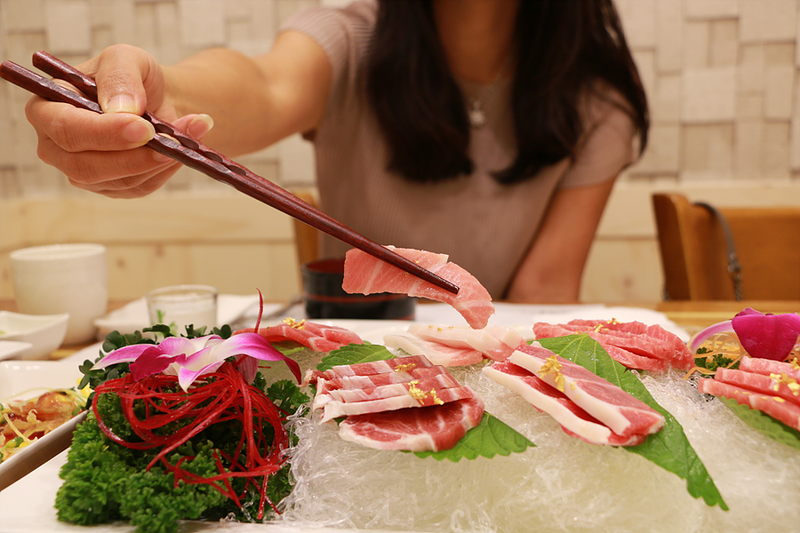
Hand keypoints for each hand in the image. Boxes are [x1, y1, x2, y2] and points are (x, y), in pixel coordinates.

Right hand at [24, 44, 212, 197]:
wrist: (158, 100)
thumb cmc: (133, 77)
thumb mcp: (126, 59)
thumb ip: (120, 76)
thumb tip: (123, 109)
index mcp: (47, 108)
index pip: (65, 129)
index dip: (104, 132)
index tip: (144, 128)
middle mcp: (56, 146)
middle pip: (85, 166)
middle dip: (134, 156)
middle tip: (173, 142)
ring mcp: (83, 171)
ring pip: (118, 180)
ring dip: (159, 160)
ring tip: (190, 133)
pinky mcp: (112, 187)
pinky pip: (139, 186)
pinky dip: (165, 169)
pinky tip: (182, 149)